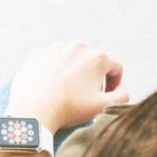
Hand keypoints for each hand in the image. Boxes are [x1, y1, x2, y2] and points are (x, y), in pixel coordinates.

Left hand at [5, 42, 127, 132]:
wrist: (33, 110)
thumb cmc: (69, 109)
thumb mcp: (104, 106)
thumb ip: (123, 96)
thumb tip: (122, 88)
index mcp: (98, 57)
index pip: (115, 68)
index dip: (114, 84)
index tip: (106, 96)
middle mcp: (77, 46)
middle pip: (92, 62)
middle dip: (92, 77)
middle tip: (85, 96)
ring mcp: (54, 48)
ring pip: (70, 60)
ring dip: (72, 72)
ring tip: (65, 92)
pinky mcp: (36, 54)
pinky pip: (50, 61)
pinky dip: (52, 71)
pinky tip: (49, 87)